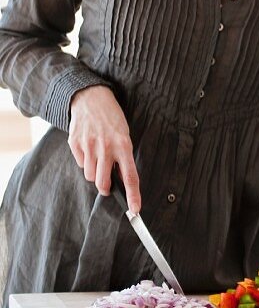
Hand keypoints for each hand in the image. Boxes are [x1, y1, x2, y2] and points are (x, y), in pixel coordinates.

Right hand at [69, 86, 140, 212]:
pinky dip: (85, 161)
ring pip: (90, 176)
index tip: (136, 209)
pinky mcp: (75, 144)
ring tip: (99, 157)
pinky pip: (81, 164)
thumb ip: (123, 156)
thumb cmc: (112, 118)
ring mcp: (89, 146)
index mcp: (123, 145)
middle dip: (106, 189)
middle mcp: (106, 147)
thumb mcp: (124, 134)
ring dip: (95, 173)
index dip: (133, 195)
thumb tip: (121, 180)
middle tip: (108, 185)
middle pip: (103, 183)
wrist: (91, 98)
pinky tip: (89, 148)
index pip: (130, 176)